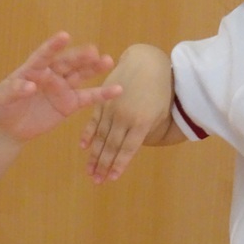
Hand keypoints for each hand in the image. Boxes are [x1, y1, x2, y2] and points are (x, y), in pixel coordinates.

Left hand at [0, 32, 121, 142]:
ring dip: (94, 68)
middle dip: (80, 57)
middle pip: (67, 63)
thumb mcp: (3, 98)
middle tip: (93, 51)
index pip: (44, 55)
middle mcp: (51, 74)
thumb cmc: (2, 107)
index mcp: (33, 68)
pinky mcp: (70, 103)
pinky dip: (103, 94)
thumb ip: (15, 89)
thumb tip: (30, 85)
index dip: (54, 46)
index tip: (64, 36)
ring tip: (108, 61)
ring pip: (81, 75)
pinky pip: (88, 97)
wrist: (9, 127)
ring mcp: (62, 87)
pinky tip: (118, 89)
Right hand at [80, 44, 174, 183]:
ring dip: (94, 155)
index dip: (119, 165)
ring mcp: (111, 109)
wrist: (146, 62)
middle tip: (96, 181)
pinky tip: (84, 147)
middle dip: (103, 165)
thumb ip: (145, 131)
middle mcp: (124, 117)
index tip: (111, 178)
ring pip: (101, 136)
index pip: (128, 149)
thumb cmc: (159, 89)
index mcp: (141, 122)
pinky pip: (94, 120)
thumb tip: (131, 148)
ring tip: (89, 171)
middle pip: (112, 146)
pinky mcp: (102, 100)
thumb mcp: (159, 112)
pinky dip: (88, 134)